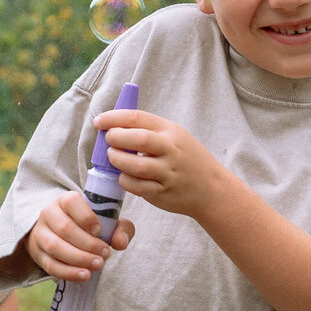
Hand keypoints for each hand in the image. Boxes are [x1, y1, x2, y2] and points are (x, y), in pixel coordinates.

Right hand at [26, 191, 135, 281]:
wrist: (60, 234)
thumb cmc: (88, 225)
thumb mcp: (107, 221)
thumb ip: (120, 228)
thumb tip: (120, 243)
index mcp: (65, 200)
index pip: (71, 202)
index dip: (86, 217)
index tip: (99, 230)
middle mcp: (49, 214)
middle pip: (65, 228)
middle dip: (88, 244)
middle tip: (106, 254)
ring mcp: (41, 234)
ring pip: (55, 247)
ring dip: (79, 258)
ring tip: (98, 265)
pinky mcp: (39, 254)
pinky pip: (51, 265)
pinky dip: (69, 272)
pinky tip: (85, 275)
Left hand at [96, 109, 218, 218]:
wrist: (211, 189)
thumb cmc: (187, 160)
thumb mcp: (176, 137)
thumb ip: (150, 131)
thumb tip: (113, 126)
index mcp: (171, 131)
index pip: (138, 118)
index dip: (113, 118)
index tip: (99, 122)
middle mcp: (171, 150)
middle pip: (138, 139)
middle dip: (115, 138)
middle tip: (108, 141)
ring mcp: (168, 172)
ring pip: (135, 165)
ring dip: (117, 160)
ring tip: (113, 158)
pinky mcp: (163, 192)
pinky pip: (137, 187)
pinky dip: (125, 180)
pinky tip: (123, 177)